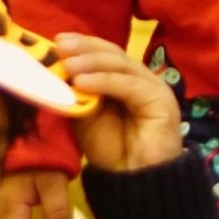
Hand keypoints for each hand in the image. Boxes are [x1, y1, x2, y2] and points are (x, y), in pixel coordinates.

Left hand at [57, 33, 186, 173]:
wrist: (133, 178)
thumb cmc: (110, 148)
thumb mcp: (85, 114)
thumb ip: (77, 92)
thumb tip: (57, 68)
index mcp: (124, 79)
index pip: (106, 53)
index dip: (84, 44)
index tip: (57, 40)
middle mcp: (141, 79)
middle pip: (115, 53)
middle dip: (86, 47)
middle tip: (60, 46)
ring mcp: (154, 88)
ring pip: (122, 65)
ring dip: (92, 61)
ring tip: (67, 65)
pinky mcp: (161, 100)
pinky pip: (130, 85)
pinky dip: (105, 81)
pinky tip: (83, 82)